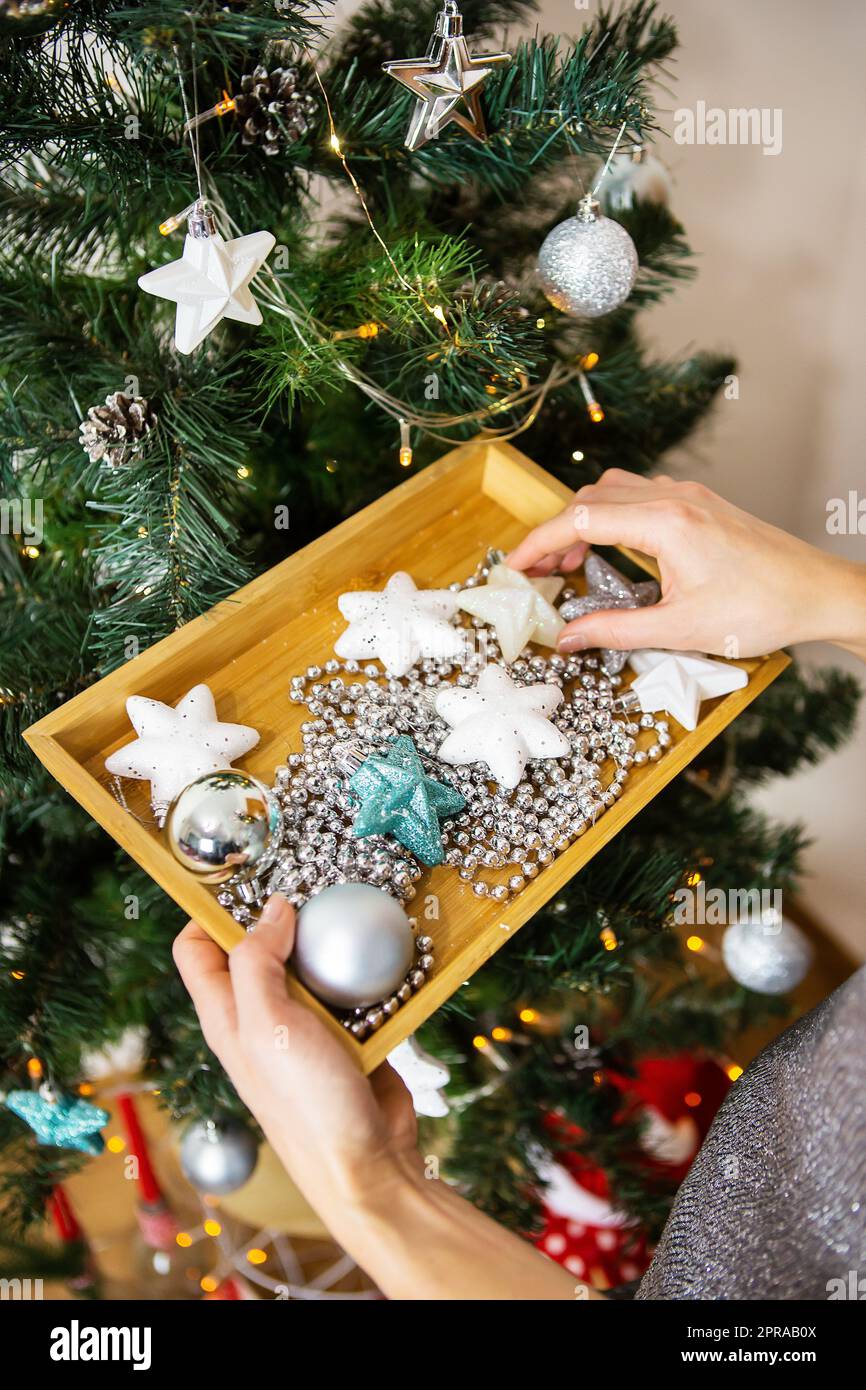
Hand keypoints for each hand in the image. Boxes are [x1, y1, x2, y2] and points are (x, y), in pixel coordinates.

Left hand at [173, 895, 421, 1224]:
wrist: (370, 1166)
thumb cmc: (307, 1105)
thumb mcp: (268, 1026)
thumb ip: (257, 963)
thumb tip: (273, 907)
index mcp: (226, 1016)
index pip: (195, 948)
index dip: (210, 909)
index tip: (246, 875)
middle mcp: (260, 1018)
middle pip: (258, 946)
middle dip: (283, 912)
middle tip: (312, 879)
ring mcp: (306, 1026)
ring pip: (312, 963)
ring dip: (332, 938)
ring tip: (355, 900)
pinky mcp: (350, 1035)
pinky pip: (355, 988)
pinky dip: (371, 969)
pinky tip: (390, 948)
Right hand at [507, 469, 865, 661]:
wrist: (817, 592)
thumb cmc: (760, 609)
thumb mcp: (678, 629)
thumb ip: (614, 630)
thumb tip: (569, 637)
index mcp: (664, 522)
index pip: (579, 519)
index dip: (538, 543)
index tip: (515, 568)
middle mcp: (674, 498)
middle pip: (590, 497)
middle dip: (556, 532)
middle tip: (538, 573)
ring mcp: (689, 496)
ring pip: (615, 490)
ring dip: (584, 520)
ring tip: (571, 564)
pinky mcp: (701, 504)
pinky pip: (641, 495)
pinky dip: (613, 516)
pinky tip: (614, 550)